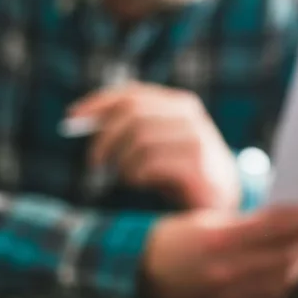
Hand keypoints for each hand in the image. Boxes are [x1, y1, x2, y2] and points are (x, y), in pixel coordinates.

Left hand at [69, 82, 239, 209]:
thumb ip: (132, 128)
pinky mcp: (197, 167)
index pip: (131, 94)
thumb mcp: (159, 144)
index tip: (72, 117)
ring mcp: (196, 141)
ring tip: (129, 178)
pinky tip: (142, 183)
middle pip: (131, 114)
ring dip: (123, 163)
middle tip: (94, 162)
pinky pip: (149, 164)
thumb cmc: (183, 173)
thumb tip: (83, 119)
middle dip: (104, 138)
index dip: (98, 103)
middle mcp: (190, 118)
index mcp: (181, 104)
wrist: (225, 203)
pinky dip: (136, 175)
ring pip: (138, 140)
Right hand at [143, 202, 297, 297]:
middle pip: (287, 253)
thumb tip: (292, 219)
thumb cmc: (177, 237)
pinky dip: (290, 278)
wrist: (144, 269)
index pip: (279, 226)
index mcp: (220, 240)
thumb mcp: (210, 219)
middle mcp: (227, 268)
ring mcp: (229, 292)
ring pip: (283, 276)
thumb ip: (250, 222)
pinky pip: (271, 295)